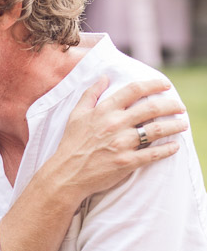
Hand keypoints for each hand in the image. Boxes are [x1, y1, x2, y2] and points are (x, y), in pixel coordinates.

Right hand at [51, 76, 187, 200]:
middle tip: (180, 107)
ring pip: (157, 130)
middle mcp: (115, 124)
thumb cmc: (71, 143)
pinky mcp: (126, 162)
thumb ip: (91, 93)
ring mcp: (122, 144)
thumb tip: (104, 77)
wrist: (66, 174)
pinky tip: (175, 146)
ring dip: (174, 126)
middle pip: (152, 108)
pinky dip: (167, 150)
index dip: (154, 84)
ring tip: (183, 124)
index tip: (166, 85)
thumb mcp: (76, 114)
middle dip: (171, 105)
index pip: (135, 90)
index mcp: (105, 110)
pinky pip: (153, 154)